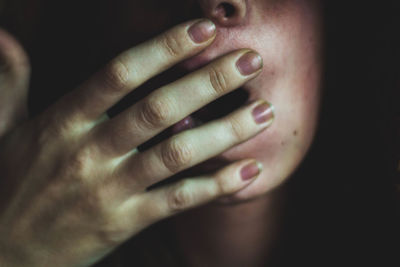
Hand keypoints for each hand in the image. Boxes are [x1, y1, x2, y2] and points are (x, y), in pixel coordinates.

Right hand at [0, 19, 271, 265]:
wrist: (8, 252)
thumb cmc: (14, 184)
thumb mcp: (6, 129)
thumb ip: (10, 82)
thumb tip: (5, 36)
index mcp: (63, 122)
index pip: (119, 75)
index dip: (163, 49)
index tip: (203, 30)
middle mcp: (89, 153)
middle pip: (158, 109)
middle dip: (209, 81)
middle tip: (251, 60)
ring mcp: (110, 191)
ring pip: (176, 155)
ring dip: (225, 131)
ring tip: (264, 112)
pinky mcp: (125, 223)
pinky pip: (178, 201)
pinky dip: (215, 186)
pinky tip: (249, 170)